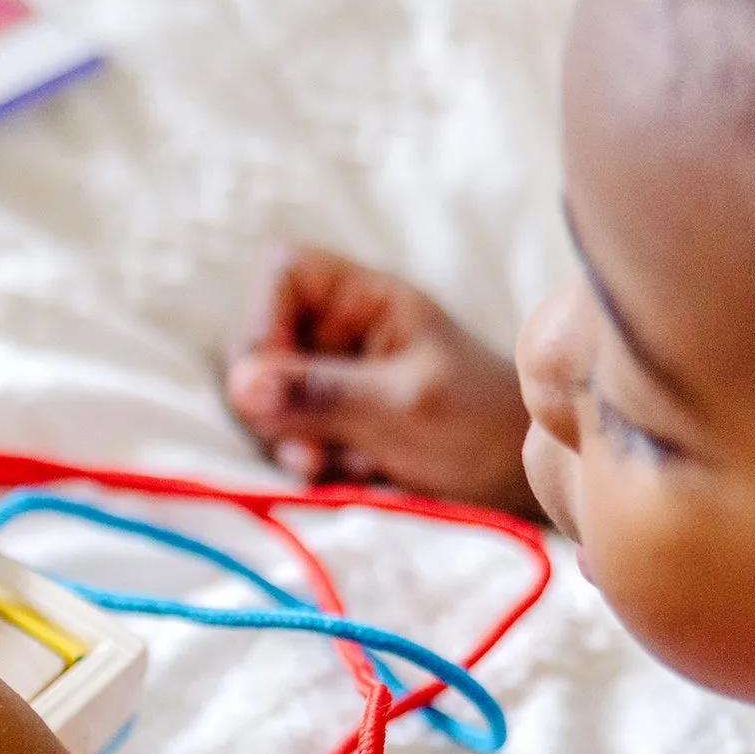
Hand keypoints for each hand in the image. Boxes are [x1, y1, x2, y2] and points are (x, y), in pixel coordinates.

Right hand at [225, 245, 537, 514]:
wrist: (515, 481)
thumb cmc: (480, 426)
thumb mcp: (403, 405)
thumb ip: (322, 392)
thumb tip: (238, 384)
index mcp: (362, 298)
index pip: (279, 272)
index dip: (262, 320)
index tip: (273, 381)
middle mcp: (335, 331)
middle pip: (256, 344)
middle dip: (274, 403)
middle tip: (313, 451)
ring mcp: (327, 379)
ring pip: (262, 402)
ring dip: (293, 443)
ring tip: (350, 467)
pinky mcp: (324, 425)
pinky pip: (282, 440)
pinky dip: (307, 466)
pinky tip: (354, 476)